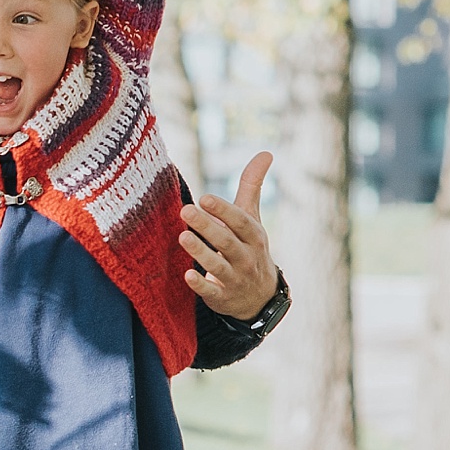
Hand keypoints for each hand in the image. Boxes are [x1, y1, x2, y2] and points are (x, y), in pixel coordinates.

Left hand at [182, 151, 278, 321]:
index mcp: (253, 235)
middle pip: (227, 241)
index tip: (204, 197)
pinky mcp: (222, 297)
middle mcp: (246, 257)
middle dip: (207, 227)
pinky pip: (211, 292)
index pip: (240, 221)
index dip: (224, 210)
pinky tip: (187, 275)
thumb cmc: (249, 246)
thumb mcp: (252, 218)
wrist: (259, 296)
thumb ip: (252, 186)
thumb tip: (266, 152)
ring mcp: (235, 278)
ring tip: (183, 237)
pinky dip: (200, 285)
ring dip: (201, 253)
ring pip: (218, 266)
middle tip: (185, 211)